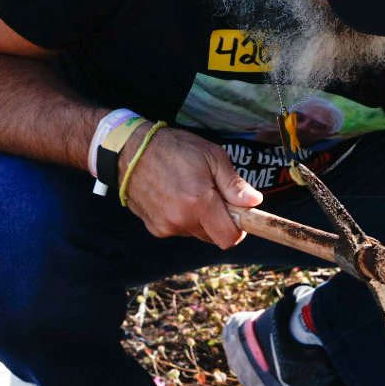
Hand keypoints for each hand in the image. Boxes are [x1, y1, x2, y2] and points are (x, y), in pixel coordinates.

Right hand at [119, 128, 262, 247]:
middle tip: (214, 196)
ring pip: (197, 233)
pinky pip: (180, 229)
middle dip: (220, 221)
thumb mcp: (212, 157)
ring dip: (201, 219)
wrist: (130, 150)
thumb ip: (234, 184)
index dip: (239, 228)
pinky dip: (183, 218)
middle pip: (214, 237)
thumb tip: (254, 202)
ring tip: (191, 192)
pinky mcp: (154, 228)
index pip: (229, 237)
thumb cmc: (174, 148)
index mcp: (199, 202)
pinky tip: (175, 197)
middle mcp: (181, 220)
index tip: (237, 213)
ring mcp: (165, 226)